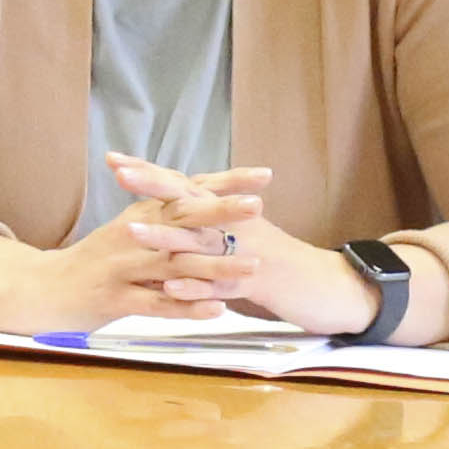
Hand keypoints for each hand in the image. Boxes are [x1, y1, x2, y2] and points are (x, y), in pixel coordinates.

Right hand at [0, 170, 282, 332]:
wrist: (45, 289)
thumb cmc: (95, 261)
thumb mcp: (128, 228)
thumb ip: (163, 212)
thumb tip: (204, 194)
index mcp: (142, 214)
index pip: (189, 190)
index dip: (226, 182)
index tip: (263, 175)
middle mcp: (134, 235)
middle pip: (183, 220)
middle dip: (223, 212)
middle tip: (259, 207)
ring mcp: (124, 268)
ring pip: (176, 265)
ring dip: (216, 266)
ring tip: (253, 266)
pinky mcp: (116, 300)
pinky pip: (157, 305)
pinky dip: (188, 308)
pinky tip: (217, 310)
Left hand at [106, 159, 376, 334]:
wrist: (334, 288)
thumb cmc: (284, 267)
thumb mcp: (245, 241)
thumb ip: (213, 231)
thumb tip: (179, 223)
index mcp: (231, 213)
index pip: (184, 186)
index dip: (150, 173)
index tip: (114, 159)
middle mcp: (237, 225)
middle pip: (189, 200)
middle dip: (152, 186)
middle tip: (119, 172)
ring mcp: (247, 254)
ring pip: (201, 243)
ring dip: (166, 237)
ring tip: (131, 229)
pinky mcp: (260, 285)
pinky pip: (222, 287)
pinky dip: (197, 289)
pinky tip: (171, 289)